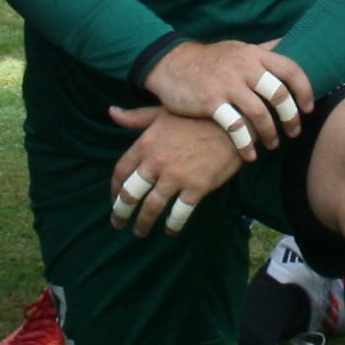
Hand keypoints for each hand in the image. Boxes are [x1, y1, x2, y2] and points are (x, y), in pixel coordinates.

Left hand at [102, 107, 246, 236]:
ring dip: (143, 223)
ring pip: (152, 207)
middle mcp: (157, 162)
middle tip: (117, 222)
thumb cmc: (196, 115)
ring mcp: (176, 176)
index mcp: (146, 143)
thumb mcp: (163, 112)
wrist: (232, 123)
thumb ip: (136, 117)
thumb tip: (112, 112)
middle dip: (120, 212)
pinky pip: (179, 212)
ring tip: (139, 232)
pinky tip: (169, 230)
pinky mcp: (197, 187)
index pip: (121, 171)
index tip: (114, 197)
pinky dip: (172, 224)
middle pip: (131, 193)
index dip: (114, 188)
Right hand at [143, 40, 313, 159]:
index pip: (291, 69)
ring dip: (270, 134)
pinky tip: (249, 155)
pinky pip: (235, 127)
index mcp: (254, 54)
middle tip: (294, 132)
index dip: (305, 91)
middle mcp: (244, 66)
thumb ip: (263, 50)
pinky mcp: (210, 101)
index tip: (309, 109)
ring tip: (272, 144)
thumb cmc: (210, 60)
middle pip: (279, 94)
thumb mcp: (238, 48)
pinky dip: (245, 144)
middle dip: (291, 117)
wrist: (170, 64)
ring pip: (260, 114)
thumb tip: (289, 42)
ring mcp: (227, 84)